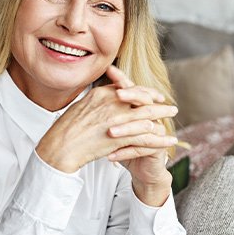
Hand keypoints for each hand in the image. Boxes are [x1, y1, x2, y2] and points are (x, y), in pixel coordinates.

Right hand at [36, 67, 176, 181]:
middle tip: (169, 104)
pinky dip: (160, 139)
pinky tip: (168, 140)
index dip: (142, 91)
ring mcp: (117, 120)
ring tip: (173, 116)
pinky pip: (147, 137)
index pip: (128, 88)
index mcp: (101, 94)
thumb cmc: (65, 130)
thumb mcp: (80, 106)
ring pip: (148, 116)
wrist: (60, 146)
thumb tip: (104, 97)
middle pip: (141, 98)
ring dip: (163, 116)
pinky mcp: (121, 137)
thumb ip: (96, 101)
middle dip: (157, 101)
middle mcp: (111, 103)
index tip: (151, 95)